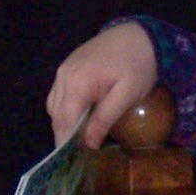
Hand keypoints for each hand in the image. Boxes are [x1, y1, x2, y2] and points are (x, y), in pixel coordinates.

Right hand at [47, 22, 157, 149]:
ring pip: (55, 105)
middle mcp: (63, 76)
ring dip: (66, 122)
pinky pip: (60, 93)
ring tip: (83, 137)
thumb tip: (88, 144)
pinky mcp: (68, 66)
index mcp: (77, 83)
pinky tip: (84, 116)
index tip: (74, 161)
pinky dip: (68, 108)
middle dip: (66, 135)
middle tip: (81, 153)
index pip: (64, 121)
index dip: (66, 143)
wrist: (140, 33)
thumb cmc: (139, 64)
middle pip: (56, 115)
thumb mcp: (127, 94)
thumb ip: (105, 118)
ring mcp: (64, 69)